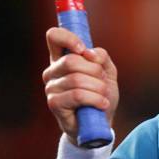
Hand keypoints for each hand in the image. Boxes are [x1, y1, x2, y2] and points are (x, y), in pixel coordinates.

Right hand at [42, 27, 118, 145]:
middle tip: (102, 81)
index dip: (69, 38)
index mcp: (63, 58)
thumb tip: (88, 52)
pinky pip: (77, 95)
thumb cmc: (101, 93)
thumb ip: (101, 57)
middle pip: (72, 60)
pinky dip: (95, 99)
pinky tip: (102, 104)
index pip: (54, 37)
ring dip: (98, 87)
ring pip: (77, 79)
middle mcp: (52, 71)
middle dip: (95, 71)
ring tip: (103, 95)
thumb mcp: (107, 71)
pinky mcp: (54, 104)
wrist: (101, 122)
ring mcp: (51, 87)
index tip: (83, 48)